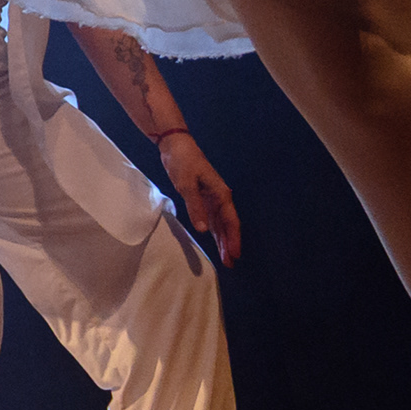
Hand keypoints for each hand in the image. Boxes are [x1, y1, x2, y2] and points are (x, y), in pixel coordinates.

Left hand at [159, 134, 241, 261]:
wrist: (176, 146)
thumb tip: (203, 230)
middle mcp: (220, 198)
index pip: (230, 221)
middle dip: (230, 244)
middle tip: (230, 263)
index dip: (233, 239)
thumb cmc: (183, 162)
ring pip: (220, 223)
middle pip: (228, 225)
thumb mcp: (187, 184)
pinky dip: (214, 230)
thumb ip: (195, 206)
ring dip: (223, 240)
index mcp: (221, 194)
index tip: (234, 255)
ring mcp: (212, 198)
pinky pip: (211, 218)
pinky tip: (215, 241)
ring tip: (225, 258)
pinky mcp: (202, 198)